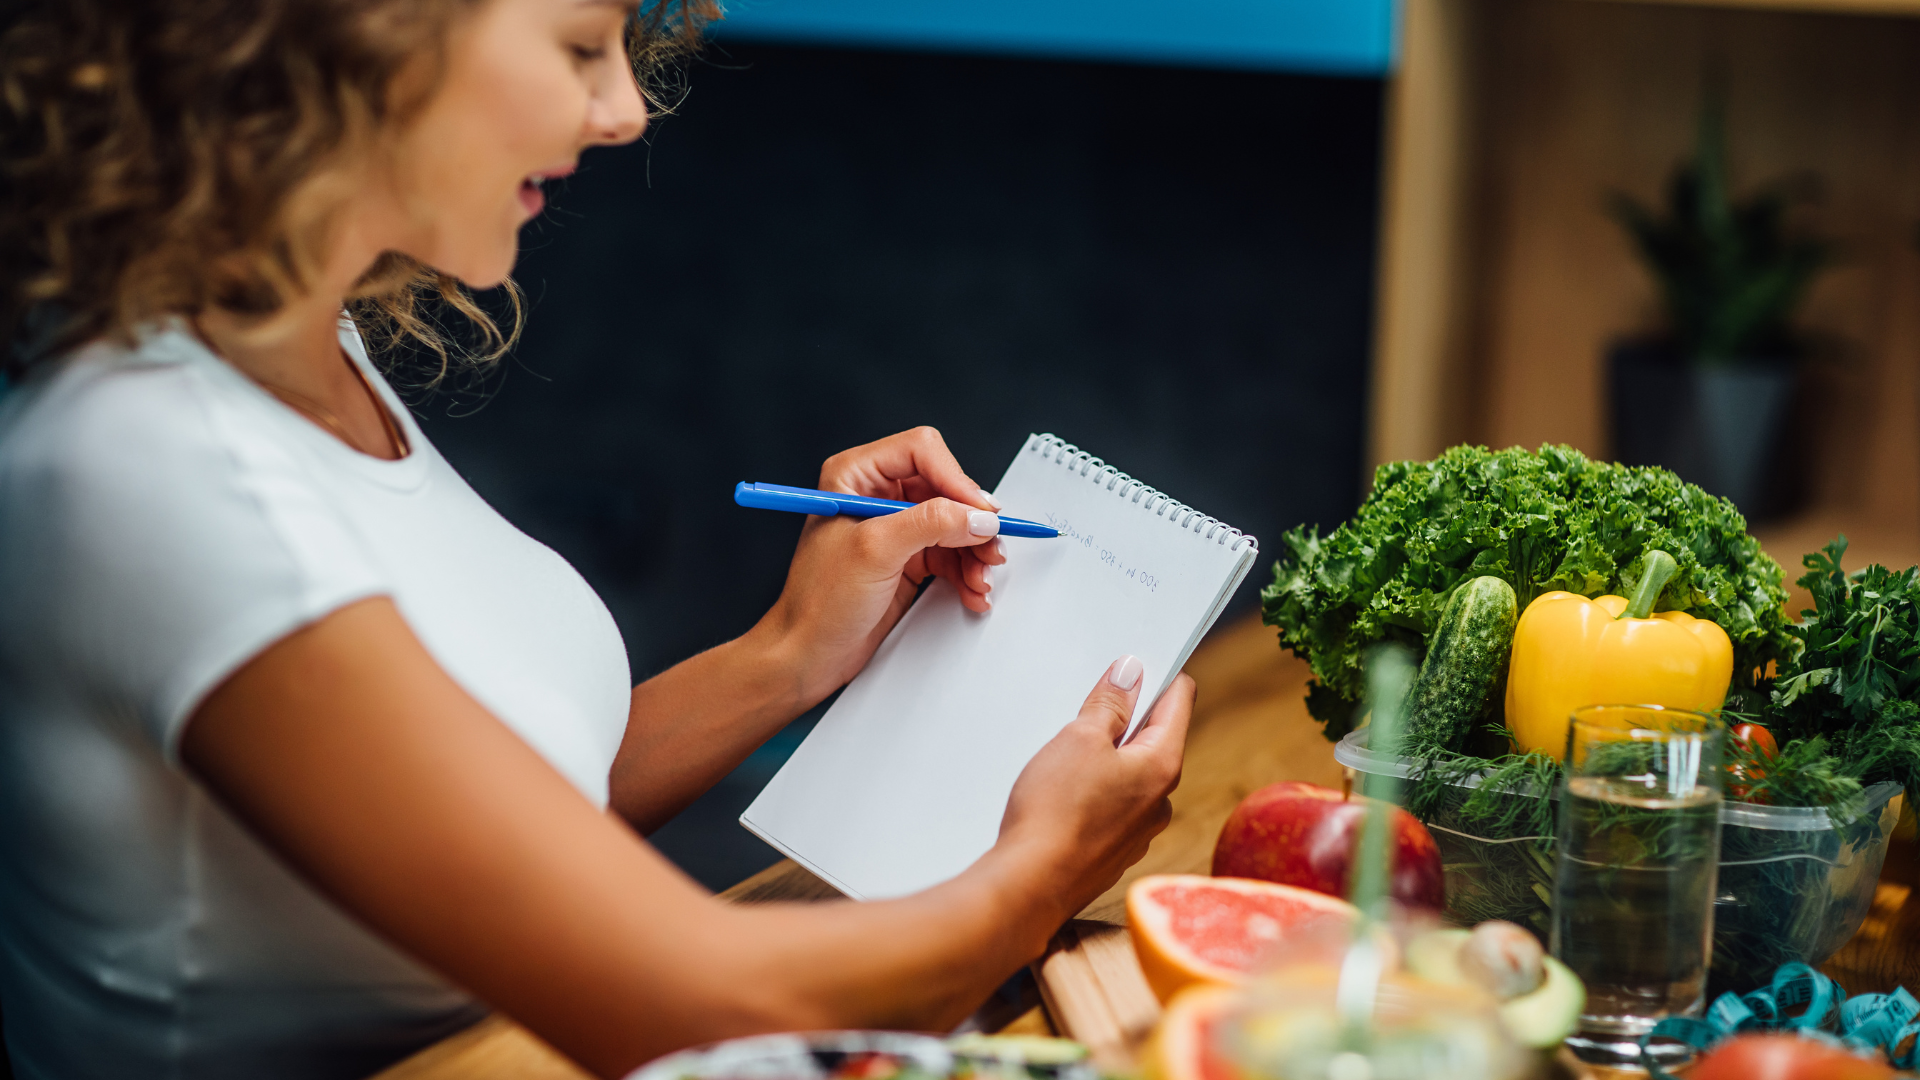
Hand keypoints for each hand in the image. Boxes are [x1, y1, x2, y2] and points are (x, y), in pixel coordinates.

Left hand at [756, 427, 1007, 701]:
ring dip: (974, 552)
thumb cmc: (818, 602)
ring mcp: (893, 528)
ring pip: (954, 524)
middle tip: (989, 547)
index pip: (921, 452)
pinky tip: (972, 591)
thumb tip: (976, 516)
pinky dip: (966, 571)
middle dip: (970, 522)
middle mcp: (875, 494)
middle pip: (945, 488)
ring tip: (980, 579)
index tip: (978, 513)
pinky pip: (950, 553)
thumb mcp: (875, 552)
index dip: (956, 480)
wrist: (808, 654)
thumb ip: (930, 524)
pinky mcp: (906, 558)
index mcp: (855, 475)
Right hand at [998, 659, 1191, 920]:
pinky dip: (1096, 791)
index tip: (1137, 664)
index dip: (1160, 676)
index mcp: (1162, 766)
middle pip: (1154, 739)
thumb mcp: (1080, 739)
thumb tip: (1131, 674)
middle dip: (1126, 718)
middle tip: (1089, 706)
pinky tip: (1063, 794)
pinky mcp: (1113, 852)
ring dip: (1108, 757)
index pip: (1179, 703)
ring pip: (1131, 775)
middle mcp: (1160, 801)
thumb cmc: (1055, 813)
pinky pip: (1113, 806)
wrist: (1030, 886)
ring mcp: (1139, 831)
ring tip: (1067, 755)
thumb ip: (1110, 705)